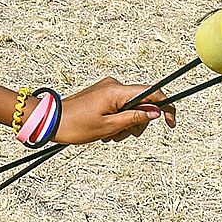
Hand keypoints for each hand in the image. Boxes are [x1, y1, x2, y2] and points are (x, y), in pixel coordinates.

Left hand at [54, 76, 176, 143]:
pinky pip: (119, 107)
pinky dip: (117, 121)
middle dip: (138, 123)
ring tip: (109, 135)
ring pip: (131, 108)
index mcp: (116, 91)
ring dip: (126, 125)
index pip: (151, 92)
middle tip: (122, 135)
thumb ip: (134, 118)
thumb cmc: (76, 125)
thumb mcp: (109, 126)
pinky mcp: (102, 94)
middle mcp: (113, 85)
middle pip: (142, 103)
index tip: (170, 123)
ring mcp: (107, 89)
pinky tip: (105, 131)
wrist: (51, 121)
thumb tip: (156, 112)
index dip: (165, 107)